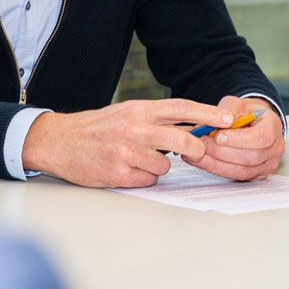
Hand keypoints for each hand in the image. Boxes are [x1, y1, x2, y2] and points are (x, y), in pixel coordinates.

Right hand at [21, 98, 234, 187]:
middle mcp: (135, 128)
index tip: (229, 119)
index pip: (182, 108)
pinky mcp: (118, 173)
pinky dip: (142, 179)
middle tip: (197, 153)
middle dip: (196, 149)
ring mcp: (127, 151)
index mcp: (139, 109)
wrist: (58, 141)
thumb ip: (155, 118)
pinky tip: (126, 170)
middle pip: (182, 139)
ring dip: (159, 167)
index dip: (208, 113)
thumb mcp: (126, 112)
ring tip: (139, 160)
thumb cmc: (97, 128)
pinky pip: (148, 181)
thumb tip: (192, 125)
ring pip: (166, 166)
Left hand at [186, 96, 284, 180]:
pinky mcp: (256, 175)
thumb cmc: (247, 113)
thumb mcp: (237, 104)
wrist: (253, 123)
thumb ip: (226, 112)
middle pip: (250, 157)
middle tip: (202, 144)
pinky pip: (236, 177)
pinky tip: (203, 161)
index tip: (219, 136)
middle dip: (222, 152)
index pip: (261, 137)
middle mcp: (274, 148)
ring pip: (242, 171)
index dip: (239, 139)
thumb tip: (211, 122)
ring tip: (198, 153)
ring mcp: (267, 164)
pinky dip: (217, 169)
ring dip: (216, 163)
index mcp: (273, 127)